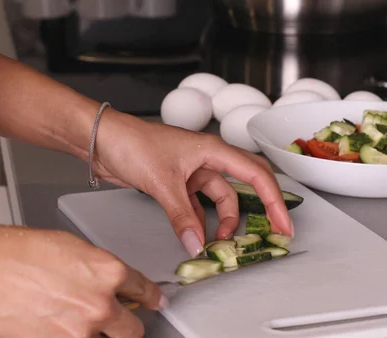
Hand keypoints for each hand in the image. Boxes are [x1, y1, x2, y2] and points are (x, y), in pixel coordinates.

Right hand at [0, 226, 164, 337]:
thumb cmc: (18, 251)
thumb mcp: (72, 247)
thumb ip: (99, 269)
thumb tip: (113, 283)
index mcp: (108, 271)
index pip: (144, 290)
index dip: (151, 297)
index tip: (154, 302)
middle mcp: (100, 304)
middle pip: (133, 329)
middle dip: (127, 325)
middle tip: (119, 322)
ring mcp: (79, 331)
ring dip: (100, 335)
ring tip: (78, 322)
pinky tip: (61, 327)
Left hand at [93, 111, 293, 256]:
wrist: (102, 140)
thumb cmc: (133, 144)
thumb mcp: (163, 183)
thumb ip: (182, 217)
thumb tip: (197, 244)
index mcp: (212, 149)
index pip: (255, 175)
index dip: (274, 200)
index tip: (283, 224)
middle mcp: (207, 159)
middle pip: (244, 185)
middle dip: (259, 209)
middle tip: (270, 233)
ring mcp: (192, 172)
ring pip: (219, 199)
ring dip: (221, 221)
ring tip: (219, 242)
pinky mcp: (177, 183)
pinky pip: (197, 205)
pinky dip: (199, 221)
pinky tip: (197, 236)